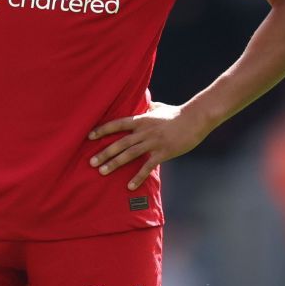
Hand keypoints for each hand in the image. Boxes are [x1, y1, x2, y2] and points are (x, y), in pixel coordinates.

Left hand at [87, 101, 208, 190]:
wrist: (195, 119)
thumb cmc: (177, 113)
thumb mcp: (159, 107)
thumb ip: (148, 106)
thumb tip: (142, 99)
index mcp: (142, 119)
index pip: (118, 124)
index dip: (103, 130)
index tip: (89, 136)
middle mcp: (144, 131)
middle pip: (120, 143)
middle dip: (104, 152)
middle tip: (91, 162)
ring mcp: (153, 143)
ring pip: (130, 154)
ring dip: (115, 164)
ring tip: (102, 172)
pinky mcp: (163, 153)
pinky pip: (147, 167)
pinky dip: (138, 177)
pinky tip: (130, 186)